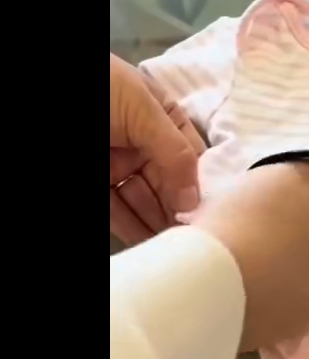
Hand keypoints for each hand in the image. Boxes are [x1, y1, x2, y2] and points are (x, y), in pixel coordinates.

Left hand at [110, 53, 205, 244]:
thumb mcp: (140, 107)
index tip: (208, 212)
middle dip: (179, 210)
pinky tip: (150, 242)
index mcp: (160, 116)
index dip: (201, 183)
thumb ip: (173, 151)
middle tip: (192, 237)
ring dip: (159, 223)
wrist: (24, 95)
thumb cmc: (96, 87)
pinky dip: (133, 227)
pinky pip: (118, 211)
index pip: (192, 156)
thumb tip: (194, 199)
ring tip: (174, 244)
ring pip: (145, 201)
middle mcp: (142, 142)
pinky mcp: (97, 183)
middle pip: (170, 184)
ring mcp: (117, 164)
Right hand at [192, 121, 308, 350]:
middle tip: (259, 227)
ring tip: (239, 250)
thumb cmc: (259, 220)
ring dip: (277, 273)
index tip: (288, 212)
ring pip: (295, 289)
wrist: (205, 285)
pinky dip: (256, 294)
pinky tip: (230, 278)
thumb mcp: (301, 174)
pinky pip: (268, 309)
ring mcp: (301, 324)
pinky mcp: (267, 340)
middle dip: (299, 250)